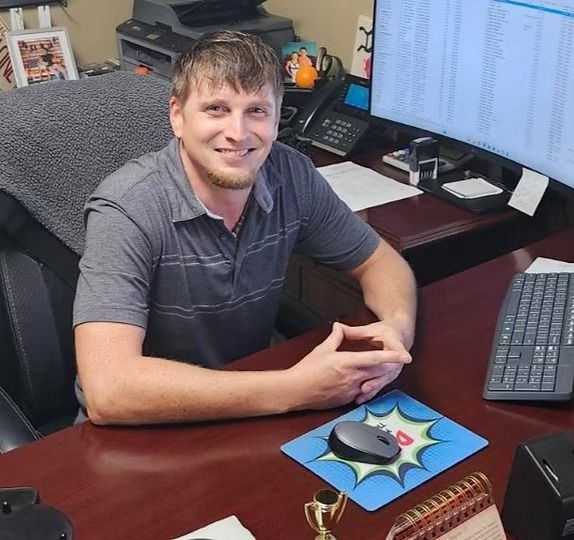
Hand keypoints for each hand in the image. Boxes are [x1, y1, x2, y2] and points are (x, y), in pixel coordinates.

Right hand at [286, 322, 410, 410]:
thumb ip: (335, 337)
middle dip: (389, 366)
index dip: (392, 357)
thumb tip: (338, 326)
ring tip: (383, 371)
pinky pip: (361, 392)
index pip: (376, 358)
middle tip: (397, 360)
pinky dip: (366, 386)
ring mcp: (350, 390)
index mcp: (348, 362)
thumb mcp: (322, 349)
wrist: (296, 390)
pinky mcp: (346, 399)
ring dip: (379, 377)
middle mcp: (352, 377)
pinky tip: (364, 382)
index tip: (405, 356)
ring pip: (371, 382)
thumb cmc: (307, 370)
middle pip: (377, 371)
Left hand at [337, 321, 411, 404]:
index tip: (405, 358)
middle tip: (366, 387)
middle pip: (389, 370)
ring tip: (361, 395)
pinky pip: (380, 384)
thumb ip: (354, 331)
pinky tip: (360, 398)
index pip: (398, 348)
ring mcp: (393, 369)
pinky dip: (371, 391)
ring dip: (374, 388)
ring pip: (384, 380)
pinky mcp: (389, 376)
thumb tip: (337, 327)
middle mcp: (397, 359)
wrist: (399, 336)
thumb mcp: (370, 329)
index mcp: (394, 343)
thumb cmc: (384, 332)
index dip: (400, 354)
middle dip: (378, 379)